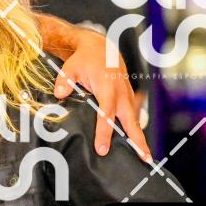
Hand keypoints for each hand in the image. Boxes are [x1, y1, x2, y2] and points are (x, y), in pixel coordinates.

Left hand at [53, 30, 151, 161]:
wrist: (101, 48)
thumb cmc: (86, 58)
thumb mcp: (70, 67)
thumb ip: (64, 81)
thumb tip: (59, 94)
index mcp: (107, 88)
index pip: (106, 114)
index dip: (104, 132)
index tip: (102, 149)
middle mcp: (121, 94)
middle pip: (130, 121)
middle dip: (137, 140)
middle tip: (144, 158)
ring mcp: (126, 95)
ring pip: (135, 120)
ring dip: (140, 138)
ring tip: (145, 157)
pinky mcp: (128, 97)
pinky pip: (134, 115)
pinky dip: (136, 128)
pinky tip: (137, 143)